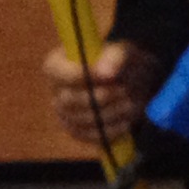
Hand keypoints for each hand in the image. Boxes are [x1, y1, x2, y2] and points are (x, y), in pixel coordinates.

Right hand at [42, 39, 159, 145]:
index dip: (81, 76)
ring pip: (81, 120)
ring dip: (110, 113)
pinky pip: (89, 136)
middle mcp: (56, 91)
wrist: (131, 82)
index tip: (108, 76)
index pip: (58, 73)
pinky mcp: (77, 131)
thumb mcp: (122, 52)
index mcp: (57, 65)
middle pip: (69, 100)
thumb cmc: (120, 62)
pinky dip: (110, 130)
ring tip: (129, 103)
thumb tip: (105, 74)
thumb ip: (115, 58)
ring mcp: (64, 113)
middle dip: (100, 97)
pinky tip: (126, 120)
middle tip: (124, 90)